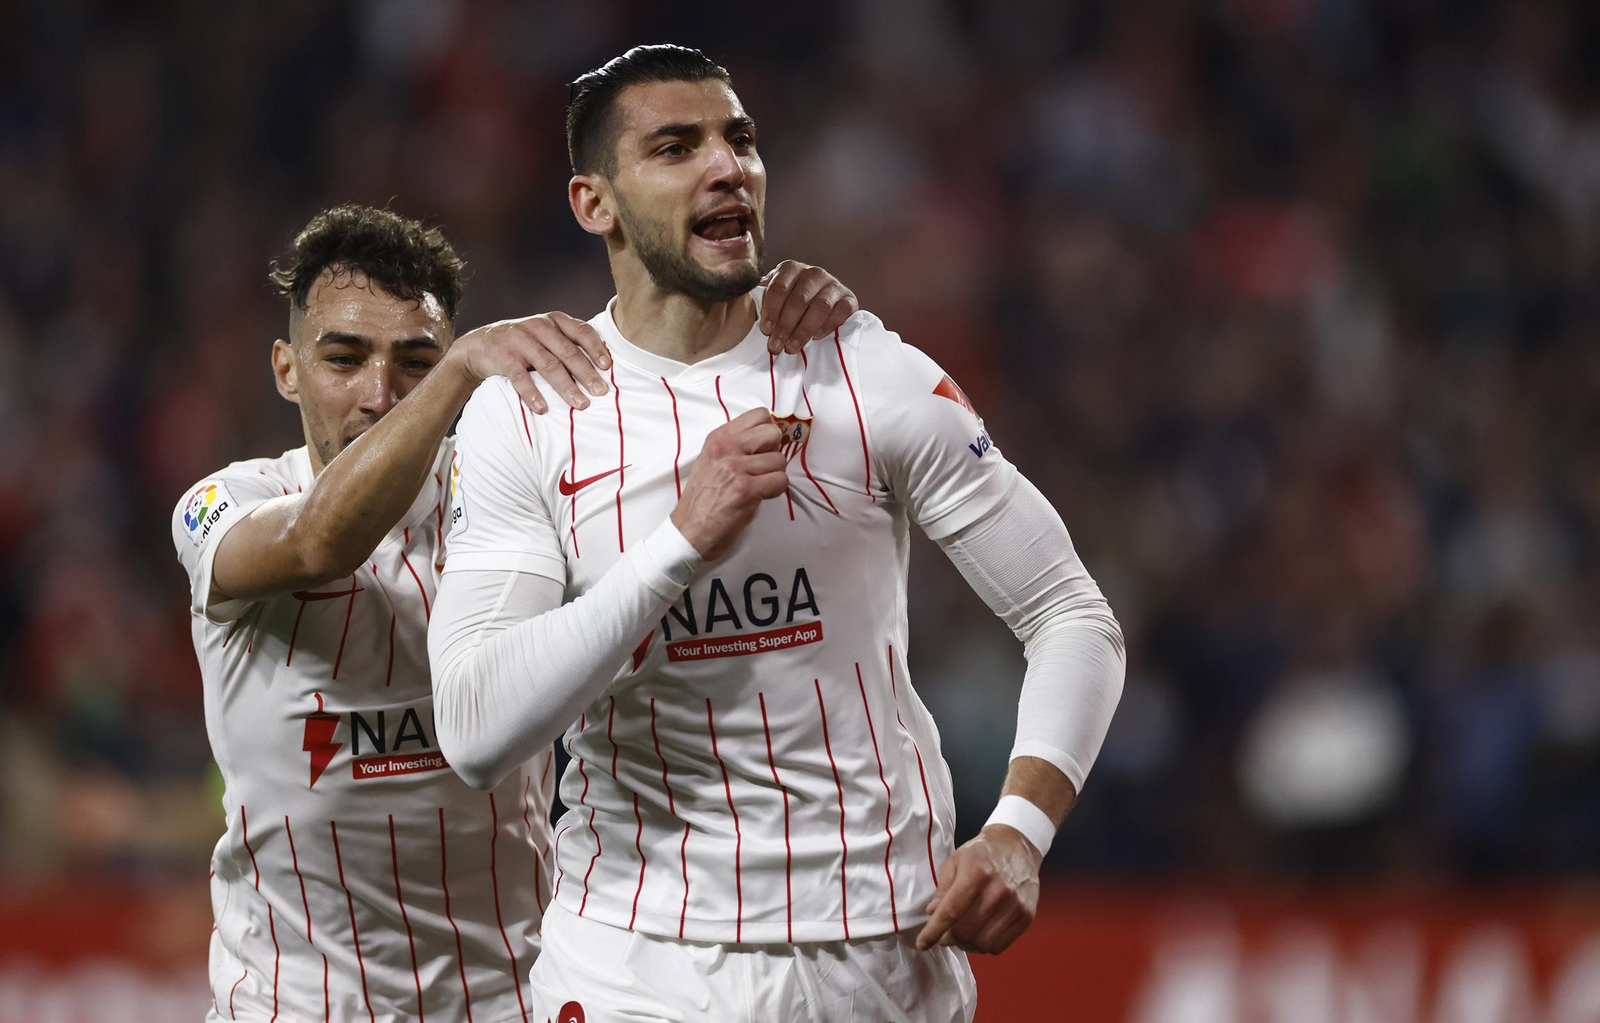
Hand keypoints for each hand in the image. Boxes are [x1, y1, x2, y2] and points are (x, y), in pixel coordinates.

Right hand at [448, 312, 610, 413]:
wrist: (481, 344)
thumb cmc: (525, 343)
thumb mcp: (546, 336)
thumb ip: (569, 344)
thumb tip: (604, 369)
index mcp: (554, 321)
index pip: (581, 331)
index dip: (596, 348)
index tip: (607, 367)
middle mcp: (539, 327)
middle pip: (567, 352)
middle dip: (586, 373)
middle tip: (600, 392)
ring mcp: (520, 340)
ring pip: (548, 365)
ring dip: (565, 386)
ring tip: (580, 404)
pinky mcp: (503, 356)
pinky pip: (520, 377)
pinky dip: (532, 394)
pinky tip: (542, 408)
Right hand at [670, 408, 788, 559]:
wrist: (689, 530)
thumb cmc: (703, 498)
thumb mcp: (711, 460)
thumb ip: (735, 445)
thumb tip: (768, 437)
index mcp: (718, 438)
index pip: (759, 415)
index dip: (767, 431)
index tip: (763, 447)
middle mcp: (726, 448)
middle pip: (773, 433)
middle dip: (774, 452)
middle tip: (762, 468)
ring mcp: (735, 468)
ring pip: (779, 460)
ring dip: (774, 475)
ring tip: (758, 485)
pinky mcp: (746, 490)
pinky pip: (780, 481)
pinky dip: (776, 491)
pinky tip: (760, 496)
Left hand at [759, 261, 860, 354]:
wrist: (822, 303)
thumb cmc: (788, 304)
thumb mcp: (773, 298)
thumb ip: (761, 300)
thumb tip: (743, 309)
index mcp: (790, 269)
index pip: (779, 288)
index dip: (771, 310)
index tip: (765, 330)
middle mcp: (813, 273)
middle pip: (798, 300)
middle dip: (785, 326)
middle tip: (776, 346)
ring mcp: (833, 284)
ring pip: (820, 307)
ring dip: (804, 330)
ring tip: (792, 347)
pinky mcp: (849, 298)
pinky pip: (841, 311)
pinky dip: (828, 325)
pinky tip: (816, 338)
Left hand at [915, 825, 1041, 954]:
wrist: (1017, 846)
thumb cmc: (981, 854)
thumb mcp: (955, 862)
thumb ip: (942, 889)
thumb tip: (932, 914)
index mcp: (976, 873)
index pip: (951, 911)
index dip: (934, 931)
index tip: (923, 944)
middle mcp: (998, 890)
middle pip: (965, 931)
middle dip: (948, 938)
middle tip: (944, 934)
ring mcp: (1015, 905)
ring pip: (982, 943)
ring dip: (966, 945)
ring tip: (961, 934)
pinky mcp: (1026, 916)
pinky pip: (999, 946)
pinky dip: (984, 946)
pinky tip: (978, 934)